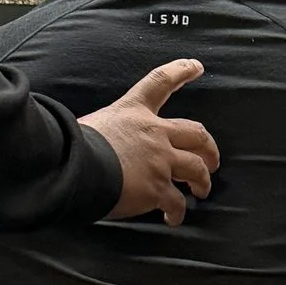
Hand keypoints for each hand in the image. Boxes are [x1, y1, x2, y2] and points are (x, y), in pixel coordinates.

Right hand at [84, 58, 218, 226]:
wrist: (76, 168)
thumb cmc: (73, 146)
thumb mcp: (91, 125)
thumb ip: (106, 130)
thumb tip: (96, 139)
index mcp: (133, 111)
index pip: (160, 82)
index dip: (180, 71)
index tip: (196, 66)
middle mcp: (154, 133)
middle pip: (196, 133)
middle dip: (209, 147)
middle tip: (212, 159)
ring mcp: (160, 161)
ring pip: (196, 169)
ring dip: (202, 181)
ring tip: (201, 191)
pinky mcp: (158, 189)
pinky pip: (176, 203)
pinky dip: (177, 212)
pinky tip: (172, 218)